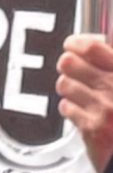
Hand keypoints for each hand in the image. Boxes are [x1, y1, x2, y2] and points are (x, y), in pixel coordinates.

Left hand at [56, 33, 112, 172]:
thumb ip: (110, 65)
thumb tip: (93, 47)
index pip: (91, 47)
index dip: (76, 43)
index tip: (72, 45)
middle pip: (69, 62)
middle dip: (68, 66)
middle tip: (72, 70)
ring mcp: (102, 110)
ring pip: (64, 84)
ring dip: (68, 88)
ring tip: (79, 94)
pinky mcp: (91, 129)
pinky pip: (66, 107)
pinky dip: (71, 109)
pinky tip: (82, 112)